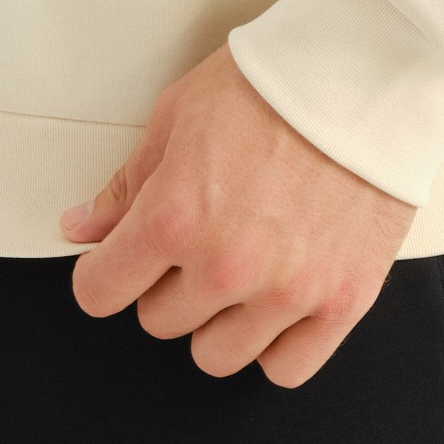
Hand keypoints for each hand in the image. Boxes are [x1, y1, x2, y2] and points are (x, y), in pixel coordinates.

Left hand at [57, 39, 416, 385]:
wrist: (362, 75)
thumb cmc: (270, 84)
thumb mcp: (176, 115)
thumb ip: (126, 184)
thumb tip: (82, 228)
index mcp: (174, 216)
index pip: (101, 292)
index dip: (102, 273)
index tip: (116, 262)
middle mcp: (225, 266)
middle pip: (159, 321)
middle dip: (165, 283)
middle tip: (194, 238)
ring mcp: (285, 292)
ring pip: (217, 355)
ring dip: (216, 319)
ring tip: (237, 267)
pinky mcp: (340, 303)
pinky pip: (285, 368)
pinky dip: (275, 343)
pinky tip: (276, 298)